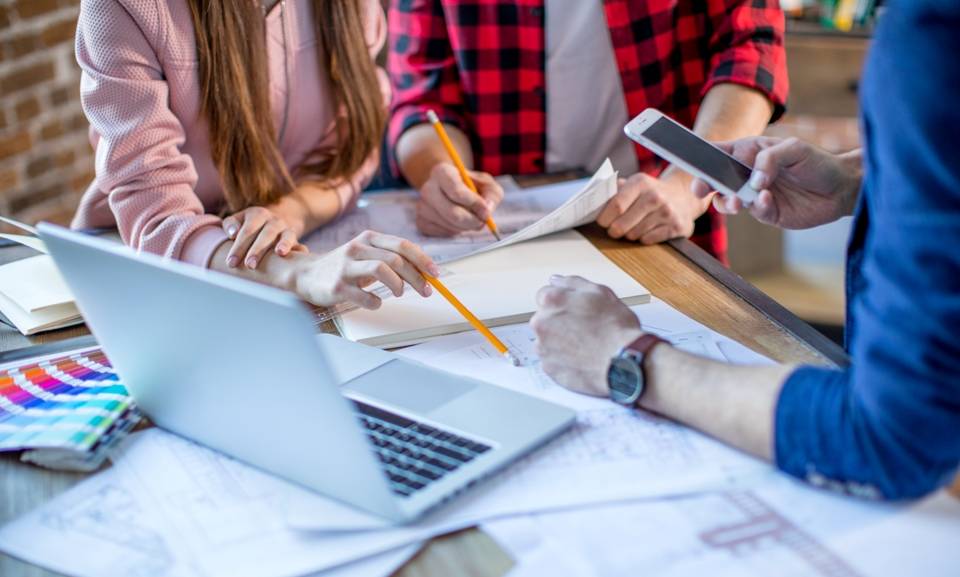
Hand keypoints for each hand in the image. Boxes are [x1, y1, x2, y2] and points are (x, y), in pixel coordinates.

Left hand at [223, 206, 305, 269]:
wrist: (278, 218)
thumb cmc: (252, 225)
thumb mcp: (239, 219)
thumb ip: (230, 224)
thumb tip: (232, 234)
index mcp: (257, 214)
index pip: (247, 230)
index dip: (239, 246)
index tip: (231, 262)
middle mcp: (274, 221)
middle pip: (266, 234)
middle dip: (258, 250)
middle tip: (249, 265)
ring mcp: (287, 230)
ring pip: (286, 236)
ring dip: (284, 244)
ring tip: (280, 253)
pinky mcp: (296, 240)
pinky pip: (300, 245)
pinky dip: (301, 250)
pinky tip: (301, 256)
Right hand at [295, 230, 438, 308]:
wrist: (305, 275)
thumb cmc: (343, 266)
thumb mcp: (366, 254)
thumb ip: (391, 257)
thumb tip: (423, 269)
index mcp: (368, 238)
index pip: (402, 245)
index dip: (423, 260)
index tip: (435, 273)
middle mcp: (357, 249)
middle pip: (396, 260)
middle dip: (416, 277)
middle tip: (426, 291)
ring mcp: (345, 268)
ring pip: (382, 270)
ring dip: (398, 285)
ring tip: (399, 293)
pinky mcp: (337, 287)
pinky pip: (365, 296)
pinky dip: (376, 302)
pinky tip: (376, 302)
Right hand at [416, 163, 503, 235]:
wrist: (449, 190)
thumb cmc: (470, 186)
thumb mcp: (486, 184)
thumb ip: (491, 195)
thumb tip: (487, 209)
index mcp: (442, 171)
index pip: (456, 191)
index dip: (474, 204)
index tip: (486, 211)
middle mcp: (428, 188)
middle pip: (452, 213)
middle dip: (472, 221)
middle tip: (483, 221)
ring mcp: (422, 206)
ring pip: (449, 225)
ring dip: (466, 227)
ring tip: (470, 218)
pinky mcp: (421, 222)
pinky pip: (443, 234)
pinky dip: (455, 232)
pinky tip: (457, 223)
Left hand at [530, 276, 642, 396]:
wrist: (624, 362)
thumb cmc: (616, 328)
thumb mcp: (600, 292)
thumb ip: (572, 283)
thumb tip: (556, 280)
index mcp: (551, 301)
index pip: (544, 295)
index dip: (563, 302)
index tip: (576, 310)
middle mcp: (541, 324)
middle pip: (545, 319)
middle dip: (560, 322)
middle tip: (584, 329)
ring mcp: (543, 348)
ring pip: (548, 341)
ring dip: (561, 342)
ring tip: (586, 345)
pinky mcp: (549, 369)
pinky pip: (553, 361)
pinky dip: (564, 360)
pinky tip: (582, 358)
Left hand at [596, 173, 704, 243]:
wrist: (683, 196)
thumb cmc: (650, 193)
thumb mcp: (633, 185)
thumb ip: (613, 190)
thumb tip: (591, 200)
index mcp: (640, 182)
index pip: (615, 205)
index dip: (604, 218)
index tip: (602, 222)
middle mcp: (655, 196)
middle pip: (621, 225)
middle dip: (614, 230)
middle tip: (615, 229)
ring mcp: (667, 212)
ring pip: (634, 235)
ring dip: (629, 234)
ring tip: (635, 226)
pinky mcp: (676, 226)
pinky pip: (648, 240)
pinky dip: (644, 238)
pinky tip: (648, 229)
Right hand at [691, 137, 861, 229]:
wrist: (842, 188)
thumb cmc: (818, 162)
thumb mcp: (795, 149)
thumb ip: (769, 159)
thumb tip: (753, 180)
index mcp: (749, 152)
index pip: (719, 152)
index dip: (701, 156)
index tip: (688, 160)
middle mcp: (747, 174)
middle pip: (715, 180)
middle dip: (704, 184)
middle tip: (701, 189)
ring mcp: (755, 195)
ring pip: (727, 200)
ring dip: (726, 202)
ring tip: (735, 202)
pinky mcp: (767, 213)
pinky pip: (754, 211)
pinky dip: (756, 206)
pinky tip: (767, 199)